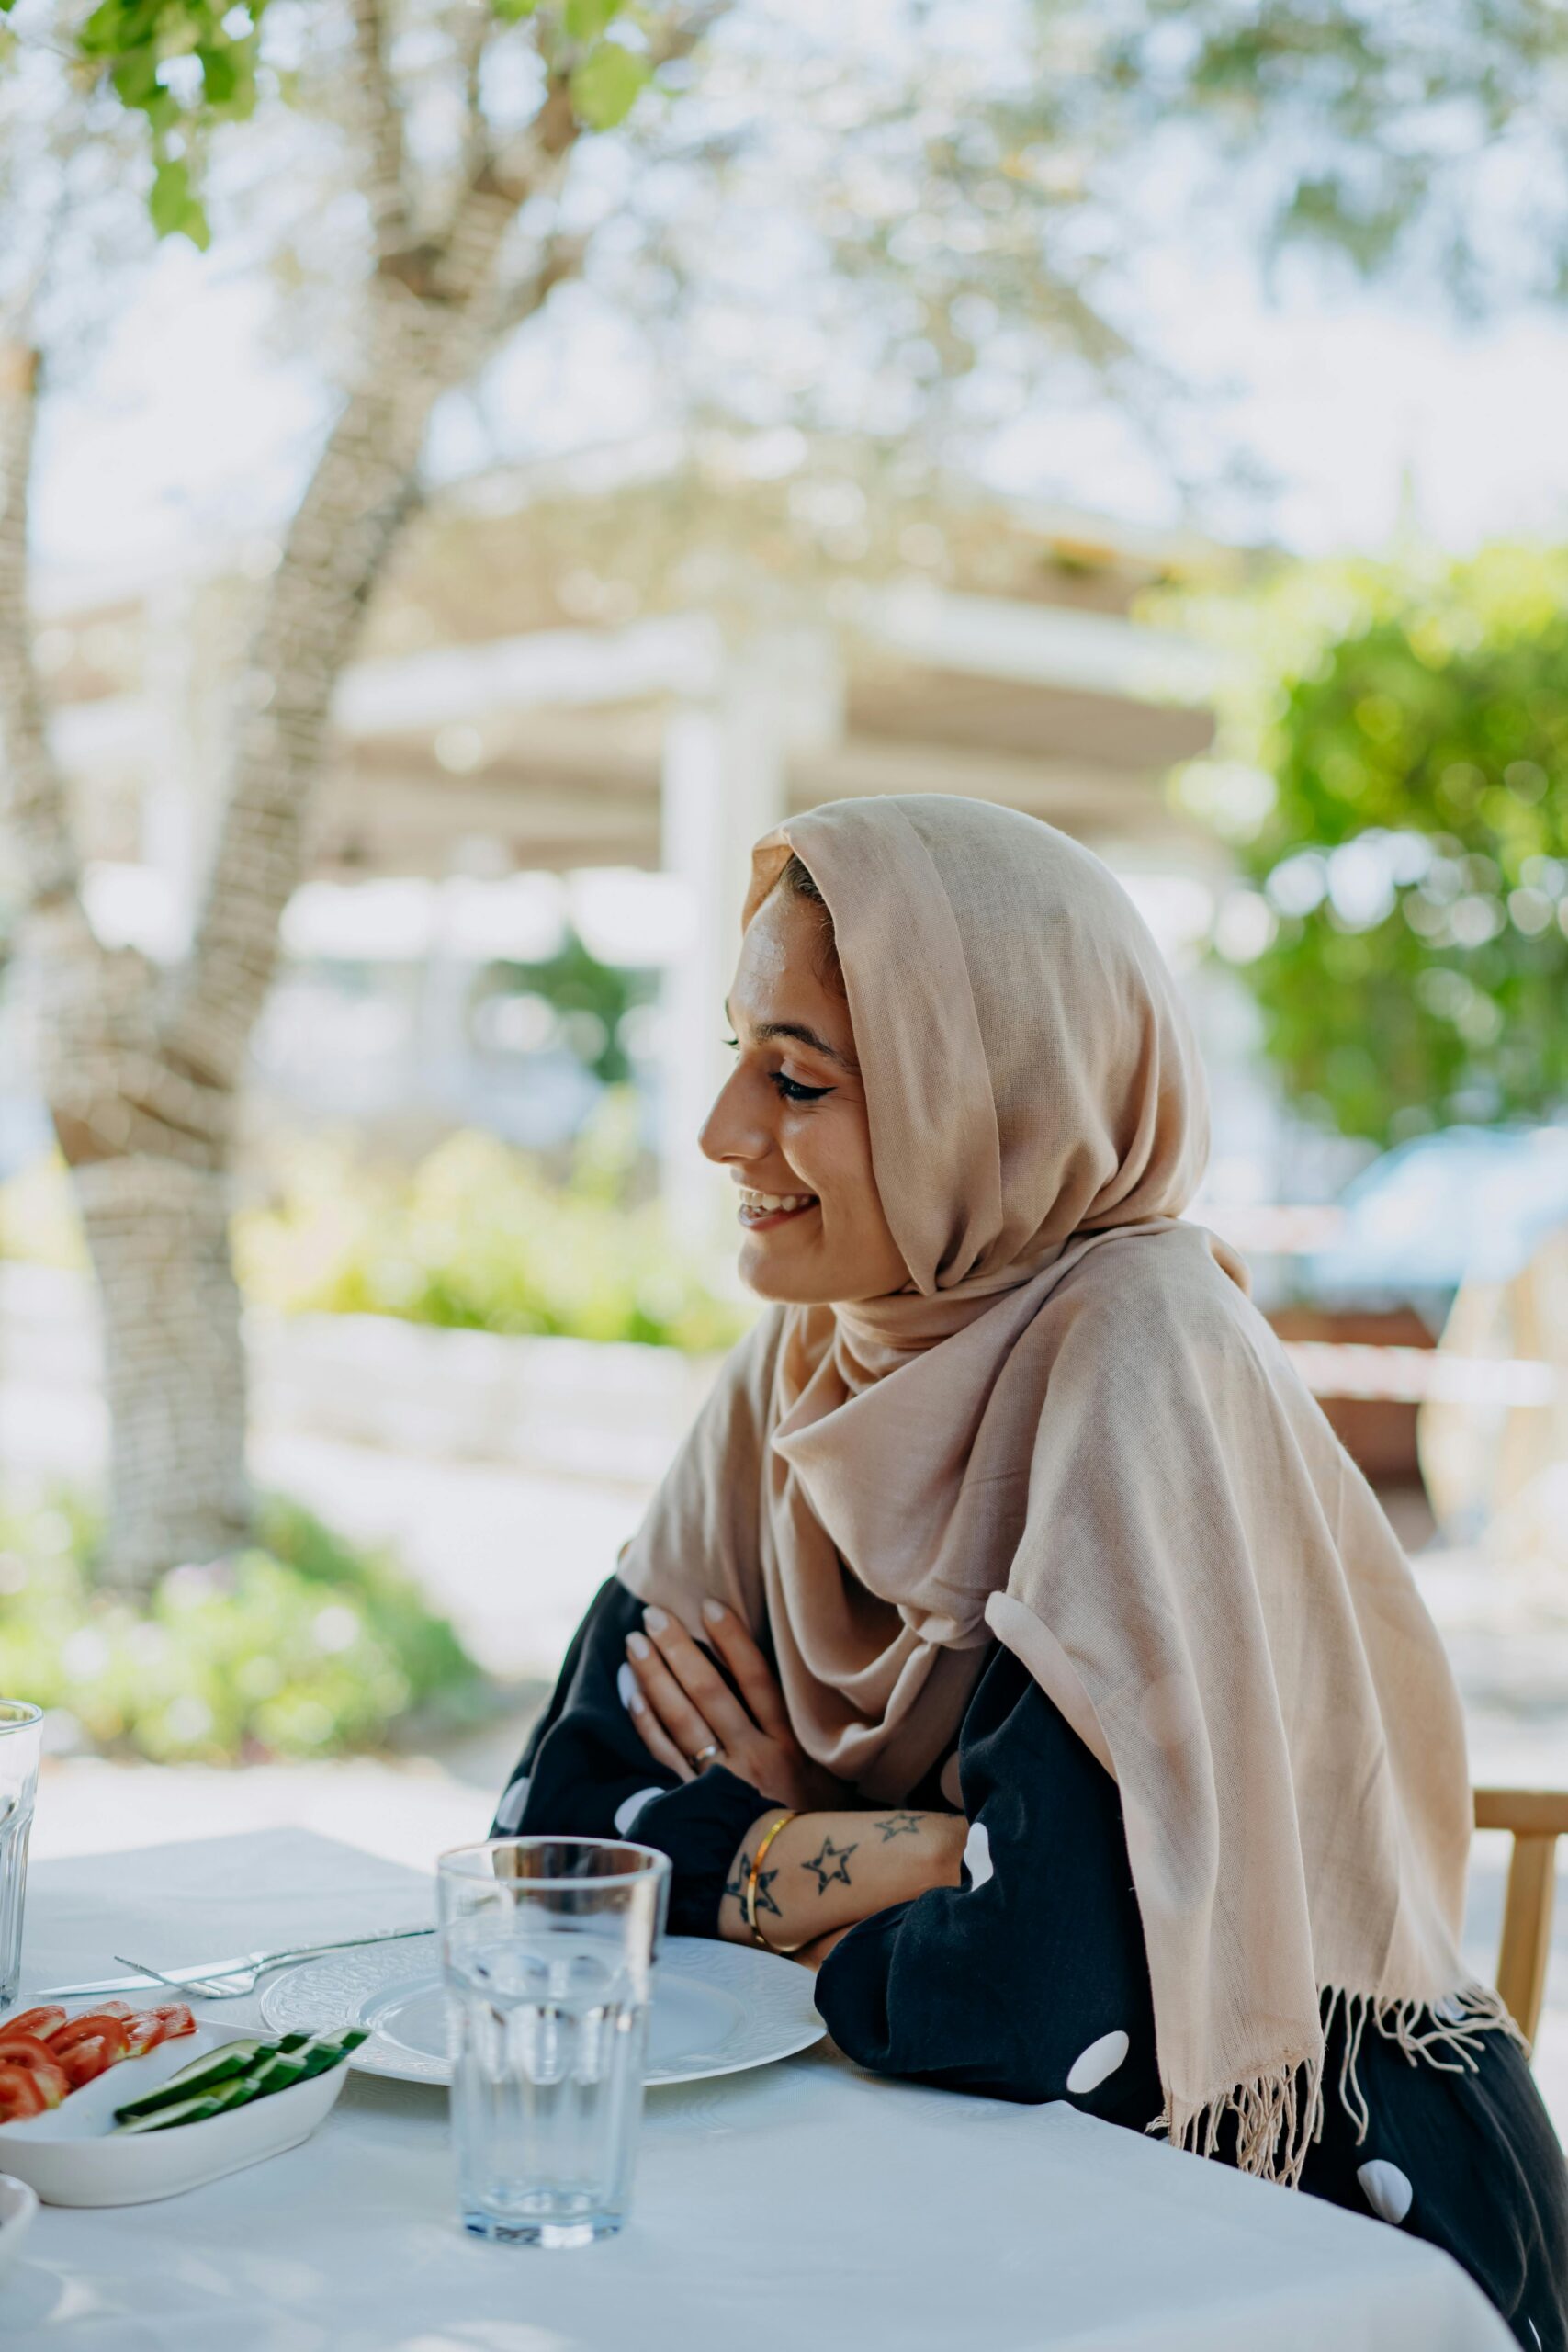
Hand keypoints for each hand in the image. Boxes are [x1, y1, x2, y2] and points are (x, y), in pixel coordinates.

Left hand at [622, 1600, 847, 1812]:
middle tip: (653, 1613)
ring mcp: (723, 1781)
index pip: (756, 1679)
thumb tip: (784, 1691)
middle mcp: (754, 1756)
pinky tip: (632, 1695)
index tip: (708, 1605)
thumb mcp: (828, 1777)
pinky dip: (647, 1725)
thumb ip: (804, 1737)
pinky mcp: (699, 1805)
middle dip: (679, 1649)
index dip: (732, 1640)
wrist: (806, 1881)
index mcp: (789, 1743)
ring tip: (634, 1643)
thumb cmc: (820, 1824)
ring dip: (655, 1678)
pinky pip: (666, 1758)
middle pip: (710, 1692)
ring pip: (682, 1719)